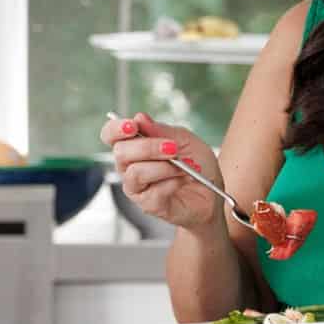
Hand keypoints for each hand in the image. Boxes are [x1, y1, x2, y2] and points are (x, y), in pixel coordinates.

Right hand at [100, 109, 224, 233]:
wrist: (212, 191)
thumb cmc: (196, 163)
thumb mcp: (184, 139)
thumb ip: (162, 130)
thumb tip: (140, 118)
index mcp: (134, 146)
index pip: (110, 135)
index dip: (116, 129)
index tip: (133, 126)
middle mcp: (129, 166)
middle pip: (120, 152)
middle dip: (148, 147)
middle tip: (173, 148)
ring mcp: (137, 187)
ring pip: (135, 173)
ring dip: (163, 166)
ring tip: (183, 167)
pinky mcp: (148, 204)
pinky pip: (153, 192)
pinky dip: (172, 182)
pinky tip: (182, 180)